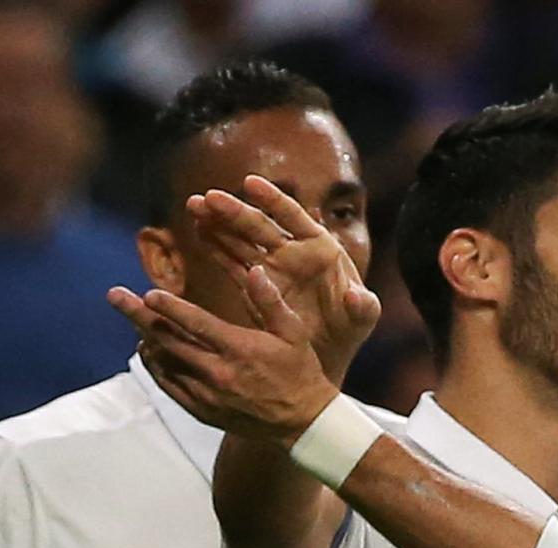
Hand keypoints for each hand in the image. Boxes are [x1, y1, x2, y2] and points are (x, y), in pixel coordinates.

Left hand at [109, 267, 337, 446]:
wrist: (301, 422)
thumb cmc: (300, 371)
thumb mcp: (294, 333)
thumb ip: (270, 301)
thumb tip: (253, 270)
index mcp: (241, 349)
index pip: (197, 325)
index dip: (170, 308)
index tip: (148, 294)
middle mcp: (218, 373)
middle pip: (169, 341)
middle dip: (138, 316)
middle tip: (115, 296)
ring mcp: (207, 394)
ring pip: (164, 363)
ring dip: (144, 339)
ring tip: (130, 319)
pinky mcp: (202, 410)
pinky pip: (168, 386)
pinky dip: (155, 366)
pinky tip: (147, 351)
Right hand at [188, 174, 380, 379]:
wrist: (329, 354)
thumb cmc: (350, 331)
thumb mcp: (362, 320)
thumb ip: (363, 307)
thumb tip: (354, 295)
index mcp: (320, 249)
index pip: (295, 217)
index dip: (273, 199)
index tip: (249, 183)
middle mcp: (293, 252)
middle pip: (260, 225)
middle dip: (234, 211)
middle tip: (208, 198)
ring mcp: (271, 267)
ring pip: (240, 239)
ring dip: (217, 223)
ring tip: (194, 206)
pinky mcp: (255, 286)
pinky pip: (232, 262)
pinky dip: (215, 246)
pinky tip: (198, 230)